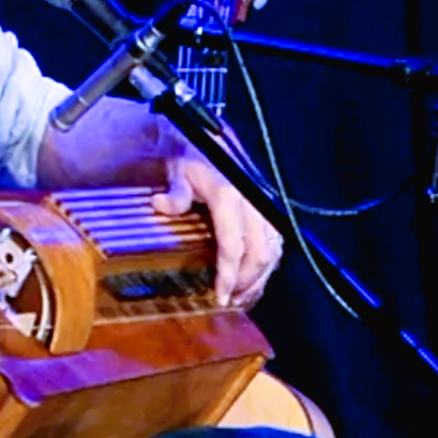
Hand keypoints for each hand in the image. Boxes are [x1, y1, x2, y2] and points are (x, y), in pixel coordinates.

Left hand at [151, 150, 283, 306]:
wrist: (208, 135)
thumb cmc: (190, 152)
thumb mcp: (176, 168)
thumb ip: (175, 191)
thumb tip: (161, 204)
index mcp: (230, 195)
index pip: (234, 246)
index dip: (229, 275)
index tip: (221, 296)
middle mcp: (252, 201)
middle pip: (259, 253)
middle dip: (247, 282)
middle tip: (230, 301)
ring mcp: (262, 204)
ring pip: (273, 249)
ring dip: (260, 276)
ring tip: (243, 296)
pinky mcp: (266, 205)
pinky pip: (276, 239)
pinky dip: (269, 262)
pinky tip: (256, 276)